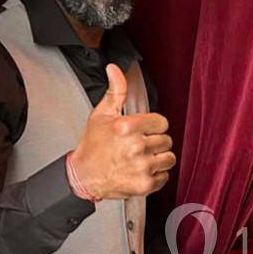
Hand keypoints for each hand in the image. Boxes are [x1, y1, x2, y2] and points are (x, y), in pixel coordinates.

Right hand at [71, 64, 175, 199]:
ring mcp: (142, 166)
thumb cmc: (93, 146)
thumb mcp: (101, 114)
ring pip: (169, 158)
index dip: (153, 126)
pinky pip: (165, 176)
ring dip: (158, 159)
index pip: (162, 122)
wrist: (84, 176)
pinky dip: (156, 175)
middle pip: (166, 140)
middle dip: (155, 142)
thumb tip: (115, 69)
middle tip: (139, 146)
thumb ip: (115, 91)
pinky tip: (141, 170)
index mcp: (127, 126)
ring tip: (142, 158)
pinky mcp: (145, 184)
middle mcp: (136, 146)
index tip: (144, 131)